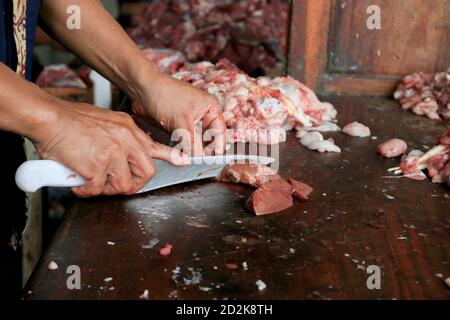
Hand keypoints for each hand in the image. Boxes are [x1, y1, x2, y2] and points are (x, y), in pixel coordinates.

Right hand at [34, 102, 187, 196]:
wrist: (49, 118)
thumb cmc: (71, 119)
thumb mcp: (106, 121)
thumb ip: (120, 136)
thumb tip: (123, 152)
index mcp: (128, 129)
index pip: (156, 146)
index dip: (170, 157)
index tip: (182, 162)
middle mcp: (125, 141)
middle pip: (146, 172)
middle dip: (133, 184)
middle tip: (116, 185)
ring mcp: (113, 153)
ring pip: (123, 185)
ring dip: (107, 189)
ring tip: (92, 182)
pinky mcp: (98, 166)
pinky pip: (97, 189)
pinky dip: (86, 190)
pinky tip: (77, 182)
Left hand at [132, 73, 226, 155]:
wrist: (142, 89)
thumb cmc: (164, 94)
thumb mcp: (182, 121)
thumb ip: (192, 142)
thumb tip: (199, 158)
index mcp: (210, 107)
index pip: (220, 131)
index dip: (218, 146)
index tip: (215, 161)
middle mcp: (202, 113)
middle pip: (208, 137)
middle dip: (205, 149)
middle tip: (202, 163)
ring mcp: (189, 119)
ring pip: (195, 140)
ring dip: (193, 149)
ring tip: (192, 161)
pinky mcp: (177, 124)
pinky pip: (183, 140)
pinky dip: (183, 147)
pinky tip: (181, 155)